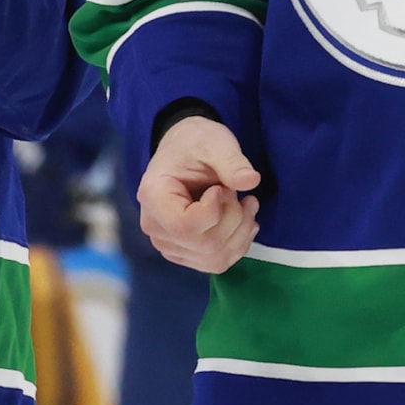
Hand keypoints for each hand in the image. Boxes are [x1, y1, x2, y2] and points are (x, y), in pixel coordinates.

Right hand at [141, 114, 260, 273]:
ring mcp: (168, 245)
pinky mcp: (184, 253)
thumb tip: (251, 180)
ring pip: (214, 259)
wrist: (185, 151)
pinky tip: (243, 221)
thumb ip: (231, 160)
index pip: (186, 226)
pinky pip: (216, 262)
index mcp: (154, 197)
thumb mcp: (215, 142)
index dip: (217, 211)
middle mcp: (155, 228)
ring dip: (241, 233)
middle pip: (205, 245)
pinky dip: (238, 244)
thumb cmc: (195, 143)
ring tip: (246, 204)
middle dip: (234, 219)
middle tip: (236, 192)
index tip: (221, 187)